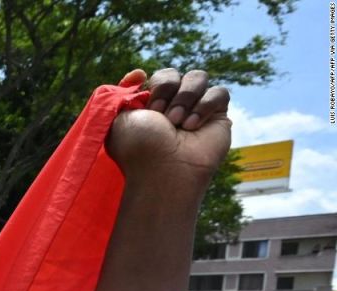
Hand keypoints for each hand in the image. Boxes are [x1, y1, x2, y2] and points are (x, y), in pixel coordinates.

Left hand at [107, 69, 230, 183]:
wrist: (162, 169)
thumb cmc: (138, 147)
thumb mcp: (118, 117)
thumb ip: (122, 93)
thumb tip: (139, 72)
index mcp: (150, 105)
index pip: (159, 76)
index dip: (155, 82)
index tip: (147, 99)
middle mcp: (173, 105)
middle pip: (175, 73)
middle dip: (165, 90)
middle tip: (160, 116)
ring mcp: (196, 109)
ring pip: (198, 77)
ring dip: (184, 97)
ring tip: (176, 123)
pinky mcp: (218, 116)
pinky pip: (219, 93)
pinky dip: (204, 106)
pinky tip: (192, 126)